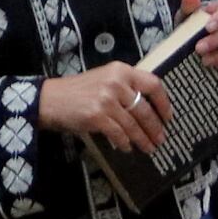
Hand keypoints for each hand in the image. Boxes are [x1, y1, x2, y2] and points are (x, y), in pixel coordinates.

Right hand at [38, 62, 174, 155]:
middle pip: (145, 109)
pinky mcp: (97, 116)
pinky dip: (125, 143)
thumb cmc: (77, 90)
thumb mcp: (103, 79)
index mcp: (121, 70)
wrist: (49, 99)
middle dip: (155, 127)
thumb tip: (148, 108)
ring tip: (148, 148)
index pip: (153, 84)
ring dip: (142, 139)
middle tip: (160, 139)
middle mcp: (116, 83)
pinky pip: (119, 133)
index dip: (164, 103)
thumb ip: (125, 86)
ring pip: (133, 124)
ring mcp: (107, 100)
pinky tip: (127, 147)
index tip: (168, 117)